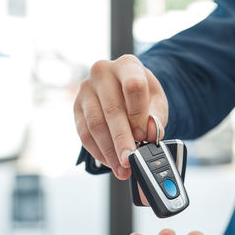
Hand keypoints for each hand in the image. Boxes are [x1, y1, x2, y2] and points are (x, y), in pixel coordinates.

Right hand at [73, 54, 168, 179]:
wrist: (125, 89)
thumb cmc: (143, 95)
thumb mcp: (157, 102)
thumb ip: (157, 117)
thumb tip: (151, 133)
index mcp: (128, 65)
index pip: (133, 86)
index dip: (139, 115)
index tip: (144, 136)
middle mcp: (102, 72)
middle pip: (112, 110)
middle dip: (122, 140)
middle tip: (130, 161)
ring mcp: (86, 89)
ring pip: (96, 125)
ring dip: (109, 151)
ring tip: (122, 169)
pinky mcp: (76, 107)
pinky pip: (84, 133)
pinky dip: (98, 151)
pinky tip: (109, 162)